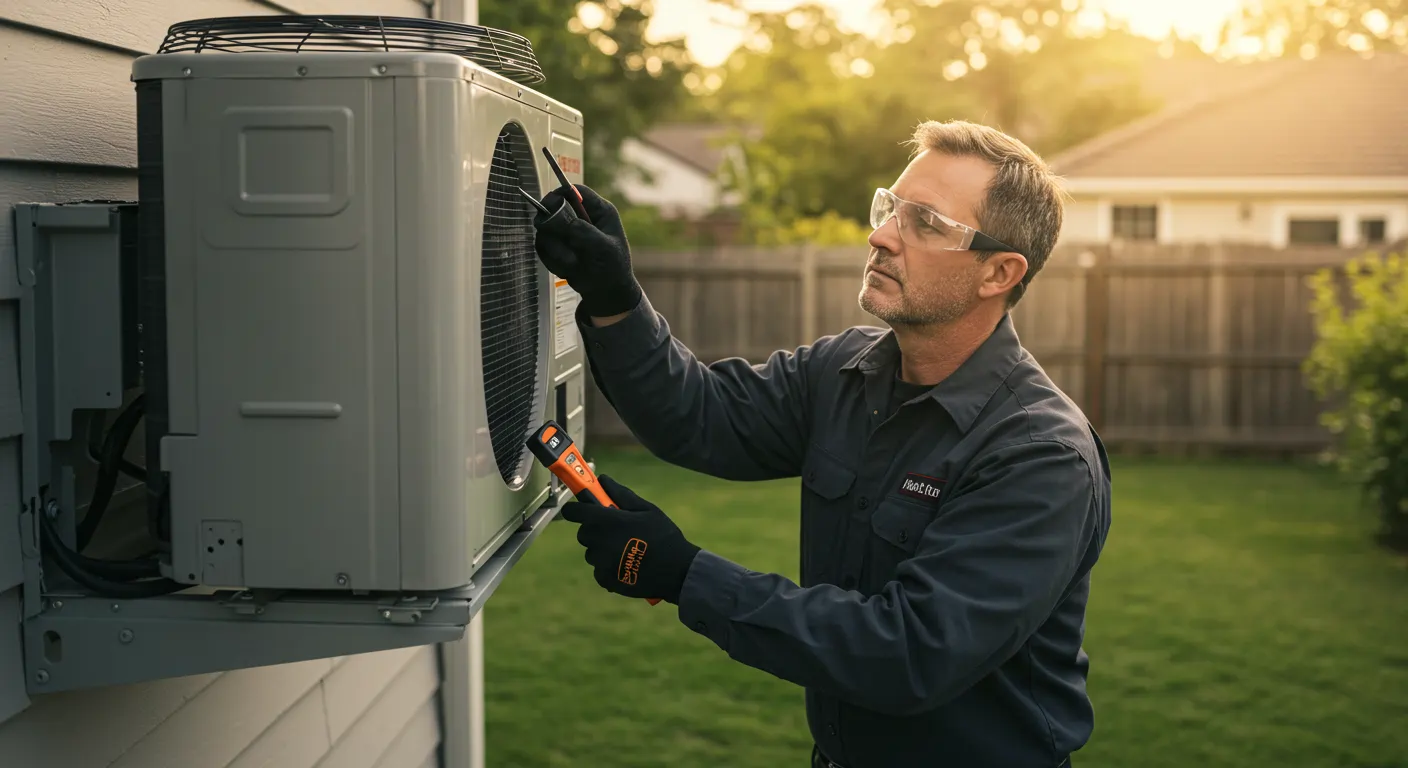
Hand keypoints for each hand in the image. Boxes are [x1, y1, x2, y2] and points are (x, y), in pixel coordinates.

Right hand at [531, 184, 642, 317]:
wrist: (606, 294)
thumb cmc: (612, 269)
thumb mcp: (602, 248)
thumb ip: (582, 230)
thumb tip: (558, 214)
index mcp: (599, 212)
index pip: (574, 191)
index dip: (558, 196)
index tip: (547, 207)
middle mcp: (582, 218)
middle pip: (553, 208)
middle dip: (554, 229)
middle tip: (563, 245)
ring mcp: (568, 232)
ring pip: (545, 230)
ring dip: (556, 250)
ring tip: (573, 264)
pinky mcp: (558, 245)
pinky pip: (543, 247)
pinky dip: (553, 260)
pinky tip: (568, 269)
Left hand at [558, 475, 700, 603]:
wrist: (676, 570)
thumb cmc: (663, 535)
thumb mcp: (646, 509)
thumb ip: (621, 494)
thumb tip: (602, 479)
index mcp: (606, 521)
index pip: (574, 512)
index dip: (576, 509)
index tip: (582, 509)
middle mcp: (598, 541)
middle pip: (584, 533)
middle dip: (595, 530)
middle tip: (616, 531)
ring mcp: (600, 563)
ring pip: (592, 552)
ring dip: (602, 549)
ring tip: (625, 550)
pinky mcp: (604, 579)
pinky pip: (599, 569)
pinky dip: (608, 567)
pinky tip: (626, 565)